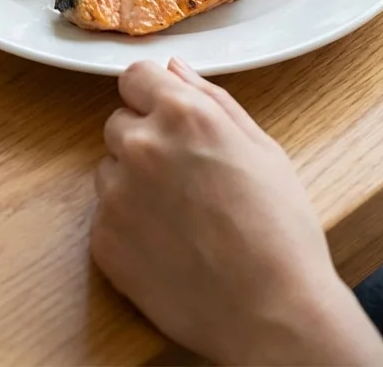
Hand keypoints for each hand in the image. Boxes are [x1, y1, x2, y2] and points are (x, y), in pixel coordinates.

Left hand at [91, 59, 382, 364]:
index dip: (152, 95)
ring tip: (181, 217)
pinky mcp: (103, 238)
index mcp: (182, 114)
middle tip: (186, 177)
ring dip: (133, 183)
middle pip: (120, 123)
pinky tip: (168, 245)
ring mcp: (115, 193)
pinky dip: (128, 226)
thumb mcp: (262, 148)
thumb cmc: (279, 230)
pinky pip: (105, 216)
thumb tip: (174, 69)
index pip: (135, 76)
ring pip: (110, 170)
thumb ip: (210, 98)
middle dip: (145, 140)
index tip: (167, 115)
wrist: (272, 313)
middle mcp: (141, 145)